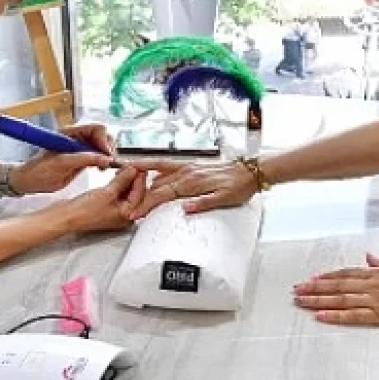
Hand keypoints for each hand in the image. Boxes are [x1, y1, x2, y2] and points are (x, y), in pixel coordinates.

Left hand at [11, 123, 115, 193]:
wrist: (29, 182)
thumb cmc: (37, 170)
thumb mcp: (60, 163)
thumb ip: (83, 159)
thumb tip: (105, 159)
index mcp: (70, 133)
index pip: (96, 129)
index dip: (104, 140)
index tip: (106, 154)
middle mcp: (77, 139)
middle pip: (103, 136)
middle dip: (108, 147)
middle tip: (108, 162)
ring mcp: (80, 150)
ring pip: (102, 147)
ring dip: (108, 155)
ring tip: (104, 167)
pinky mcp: (82, 160)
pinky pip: (98, 157)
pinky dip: (104, 162)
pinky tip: (102, 169)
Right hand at [53, 166, 146, 233]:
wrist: (66, 216)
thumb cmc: (84, 211)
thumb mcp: (107, 193)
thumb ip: (122, 180)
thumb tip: (133, 170)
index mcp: (127, 215)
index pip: (139, 194)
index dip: (139, 179)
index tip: (139, 167)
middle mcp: (123, 215)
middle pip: (135, 194)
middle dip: (134, 179)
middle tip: (133, 166)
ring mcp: (115, 211)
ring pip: (127, 192)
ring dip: (126, 180)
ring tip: (125, 168)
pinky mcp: (107, 206)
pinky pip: (118, 193)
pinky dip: (119, 184)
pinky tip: (117, 175)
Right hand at [128, 159, 259, 218]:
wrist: (251, 171)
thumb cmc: (239, 186)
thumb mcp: (225, 199)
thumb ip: (204, 203)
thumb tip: (185, 209)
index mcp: (192, 182)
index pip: (161, 194)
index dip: (145, 204)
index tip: (134, 214)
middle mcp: (187, 172)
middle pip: (155, 186)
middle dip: (139, 197)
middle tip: (127, 209)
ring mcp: (187, 167)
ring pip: (158, 174)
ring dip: (143, 183)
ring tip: (130, 192)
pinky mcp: (191, 165)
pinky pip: (166, 165)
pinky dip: (153, 169)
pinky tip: (148, 174)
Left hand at [292, 254, 378, 330]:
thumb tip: (369, 257)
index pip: (348, 272)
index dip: (327, 276)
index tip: (311, 279)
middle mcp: (376, 284)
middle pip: (339, 285)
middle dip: (315, 288)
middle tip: (296, 291)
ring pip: (342, 299)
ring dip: (319, 300)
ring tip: (301, 302)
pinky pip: (355, 316)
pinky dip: (336, 315)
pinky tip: (321, 316)